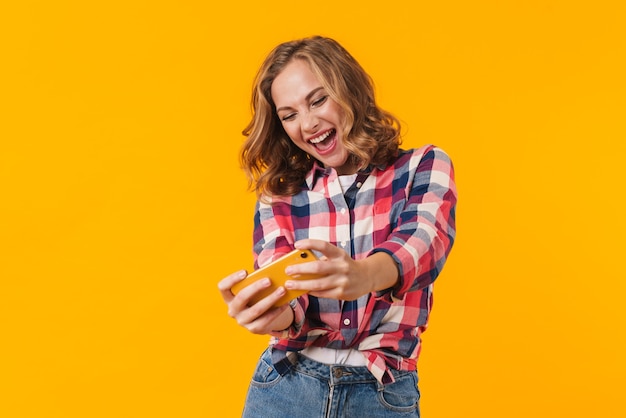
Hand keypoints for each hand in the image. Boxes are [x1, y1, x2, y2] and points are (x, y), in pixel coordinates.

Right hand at [217, 270, 293, 334]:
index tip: (245, 272)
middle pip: (242, 297)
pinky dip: (277, 310)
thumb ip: (257, 281)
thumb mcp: (253, 290)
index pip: (223, 287)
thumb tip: (272, 272)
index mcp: (229, 297)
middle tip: (269, 280)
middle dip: (256, 288)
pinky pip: (266, 320)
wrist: (260, 319)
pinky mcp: (253, 329)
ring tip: (282, 290)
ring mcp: (242, 321)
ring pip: (256, 310)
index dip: (232, 279)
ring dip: (270, 299)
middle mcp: (233, 310)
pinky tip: (285, 303)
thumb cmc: (256, 298)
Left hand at [283, 239, 398, 299]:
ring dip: (301, 284)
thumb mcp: (337, 257)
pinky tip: (303, 290)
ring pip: (318, 284)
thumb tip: (299, 263)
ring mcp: (342, 281)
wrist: (367, 277)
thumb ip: (322, 259)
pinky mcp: (341, 294)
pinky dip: (311, 291)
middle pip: (318, 267)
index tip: (297, 245)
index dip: (310, 244)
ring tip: (289, 284)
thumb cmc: (345, 265)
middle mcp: (342, 267)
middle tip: (288, 270)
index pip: (324, 246)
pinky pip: (322, 293)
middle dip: (300, 269)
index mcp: (339, 254)